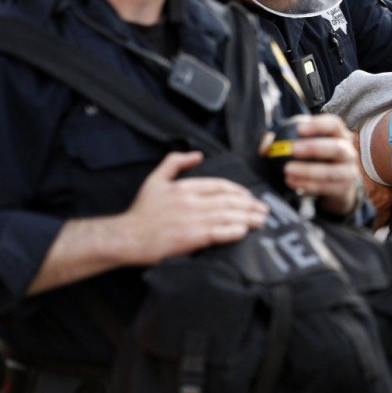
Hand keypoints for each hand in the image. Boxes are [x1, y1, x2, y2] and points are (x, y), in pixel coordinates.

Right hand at [119, 151, 268, 263]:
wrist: (127, 237)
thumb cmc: (142, 211)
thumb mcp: (155, 180)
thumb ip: (175, 162)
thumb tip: (197, 155)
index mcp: (185, 187)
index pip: (220, 185)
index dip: (239, 191)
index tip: (249, 197)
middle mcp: (191, 201)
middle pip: (229, 200)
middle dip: (250, 204)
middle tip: (264, 209)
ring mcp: (193, 220)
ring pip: (228, 215)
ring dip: (248, 217)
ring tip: (261, 220)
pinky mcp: (192, 238)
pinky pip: (220, 232)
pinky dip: (234, 231)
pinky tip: (244, 231)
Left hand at [274, 114, 360, 217]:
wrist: (335, 184)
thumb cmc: (316, 158)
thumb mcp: (304, 145)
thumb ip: (284, 140)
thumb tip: (264, 146)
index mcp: (339, 135)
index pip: (334, 124)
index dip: (318, 125)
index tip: (299, 128)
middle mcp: (348, 151)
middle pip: (336, 148)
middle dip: (314, 148)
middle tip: (292, 150)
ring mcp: (348, 171)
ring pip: (331, 172)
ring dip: (308, 171)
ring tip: (288, 171)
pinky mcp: (344, 188)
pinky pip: (326, 187)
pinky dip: (308, 186)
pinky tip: (293, 183)